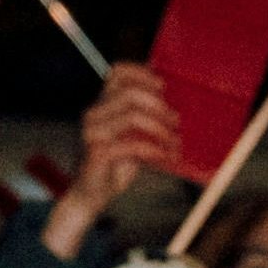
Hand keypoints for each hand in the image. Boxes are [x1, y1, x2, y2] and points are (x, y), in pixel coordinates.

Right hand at [44, 65, 183, 260]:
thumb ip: (146, 117)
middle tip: (176, 122)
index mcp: (102, 104)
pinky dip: (155, 149)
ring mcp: (93, 132)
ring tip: (175, 142)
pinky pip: (132, 144)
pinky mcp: (96, 152)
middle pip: (130, 93)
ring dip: (161, 129)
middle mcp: (94, 114)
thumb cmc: (117, 163)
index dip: (141, 73)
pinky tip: (166, 156)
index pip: (117, 74)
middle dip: (159, 106)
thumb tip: (176, 104)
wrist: (91, 194)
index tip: (163, 86)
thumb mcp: (134, 135)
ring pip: (132, 116)